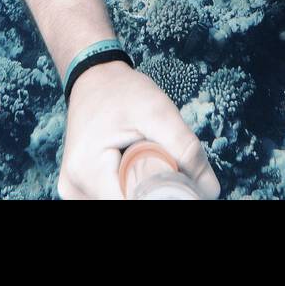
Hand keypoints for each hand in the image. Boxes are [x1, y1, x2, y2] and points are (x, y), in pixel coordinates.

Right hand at [58, 60, 220, 199]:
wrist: (94, 78)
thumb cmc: (122, 90)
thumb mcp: (158, 111)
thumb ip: (185, 149)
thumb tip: (210, 190)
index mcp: (87, 170)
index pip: (131, 206)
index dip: (161, 200)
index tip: (180, 183)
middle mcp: (74, 187)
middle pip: (126, 207)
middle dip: (154, 196)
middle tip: (169, 168)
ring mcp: (74, 191)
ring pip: (120, 204)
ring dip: (141, 194)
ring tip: (150, 161)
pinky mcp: (79, 190)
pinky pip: (112, 199)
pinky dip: (130, 192)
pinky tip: (137, 170)